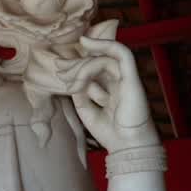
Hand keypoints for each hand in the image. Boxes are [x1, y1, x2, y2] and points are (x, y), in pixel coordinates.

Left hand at [53, 20, 159, 152]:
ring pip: (103, 59)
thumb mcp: (86, 110)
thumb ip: (79, 92)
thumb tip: (71, 75)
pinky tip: (86, 42)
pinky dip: (104, 44)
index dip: (75, 65)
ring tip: (72, 83)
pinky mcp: (132, 78)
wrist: (127, 147)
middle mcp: (119, 80)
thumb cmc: (110, 132)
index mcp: (111, 88)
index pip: (93, 67)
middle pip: (96, 61)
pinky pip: (122, 53)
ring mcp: (126, 78)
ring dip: (83, 67)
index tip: (58, 67)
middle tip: (59, 70)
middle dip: (75, 64)